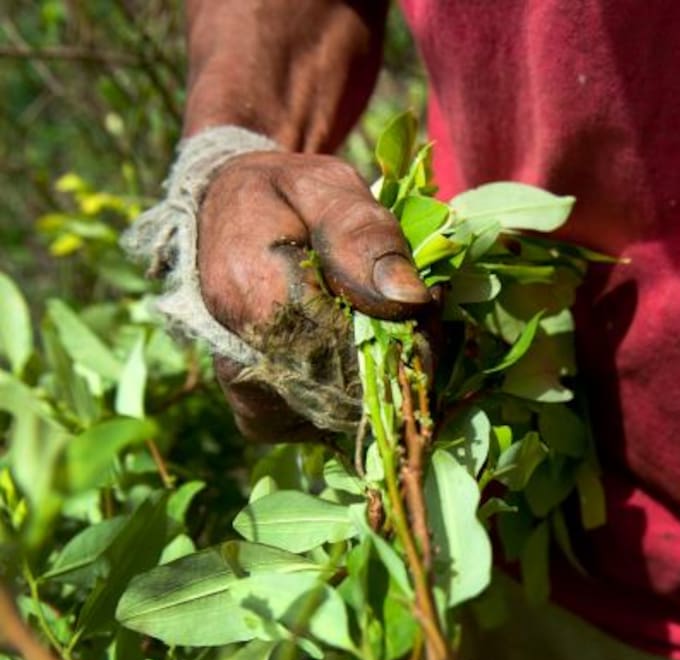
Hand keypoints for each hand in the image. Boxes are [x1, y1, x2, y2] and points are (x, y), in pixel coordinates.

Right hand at [197, 150, 431, 440]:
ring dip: (388, 380)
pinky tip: (366, 354)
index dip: (409, 332)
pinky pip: (330, 426)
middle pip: (358, 394)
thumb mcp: (326, 188)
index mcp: (253, 299)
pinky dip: (362, 398)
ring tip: (391, 325)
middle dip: (404, 357)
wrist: (226, 216)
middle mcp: (242, 361)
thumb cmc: (284, 196)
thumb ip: (366, 234)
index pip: (359, 350)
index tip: (429, 297)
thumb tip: (410, 299)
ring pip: (350, 419)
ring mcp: (252, 398)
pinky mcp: (264, 417)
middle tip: (419, 310)